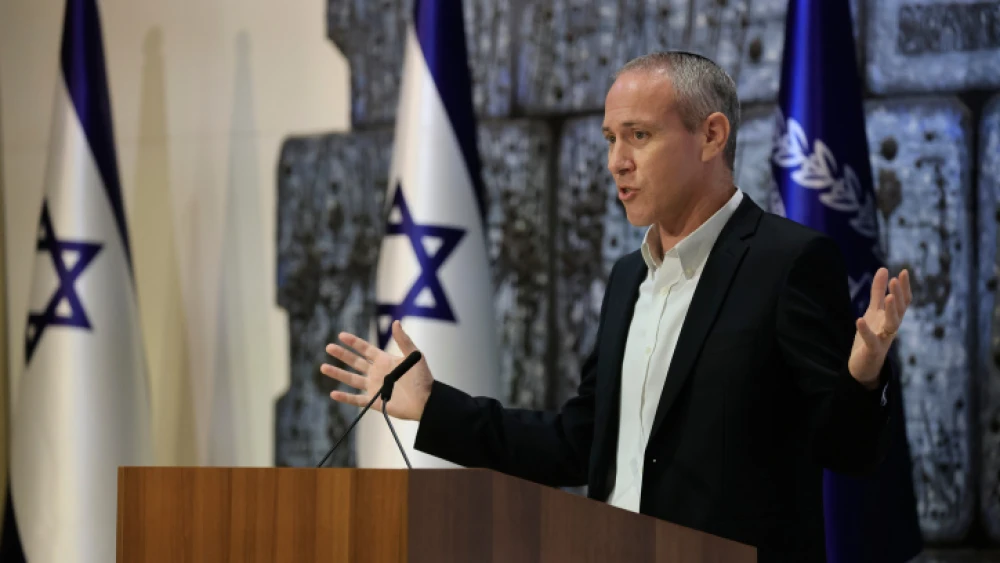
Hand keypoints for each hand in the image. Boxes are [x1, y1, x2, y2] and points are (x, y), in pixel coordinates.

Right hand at [321, 321, 433, 420]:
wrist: (426, 401)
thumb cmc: (423, 378)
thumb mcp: (414, 356)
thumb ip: (403, 340)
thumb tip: (396, 322)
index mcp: (384, 361)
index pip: (365, 349)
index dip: (353, 342)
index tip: (341, 335)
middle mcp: (377, 373)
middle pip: (355, 362)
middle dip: (342, 355)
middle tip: (329, 347)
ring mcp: (374, 387)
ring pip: (352, 379)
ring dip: (338, 373)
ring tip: (323, 367)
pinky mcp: (375, 402)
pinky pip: (357, 399)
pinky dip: (345, 398)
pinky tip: (333, 394)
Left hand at [848, 268, 911, 387]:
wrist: (863, 366)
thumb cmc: (871, 335)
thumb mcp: (874, 311)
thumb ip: (878, 292)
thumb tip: (884, 269)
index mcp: (893, 318)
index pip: (903, 301)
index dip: (905, 288)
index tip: (904, 271)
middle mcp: (891, 328)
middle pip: (899, 310)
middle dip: (898, 295)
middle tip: (895, 279)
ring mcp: (883, 340)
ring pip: (892, 325)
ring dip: (891, 311)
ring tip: (888, 297)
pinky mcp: (872, 350)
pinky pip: (871, 340)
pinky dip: (866, 331)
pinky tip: (859, 320)